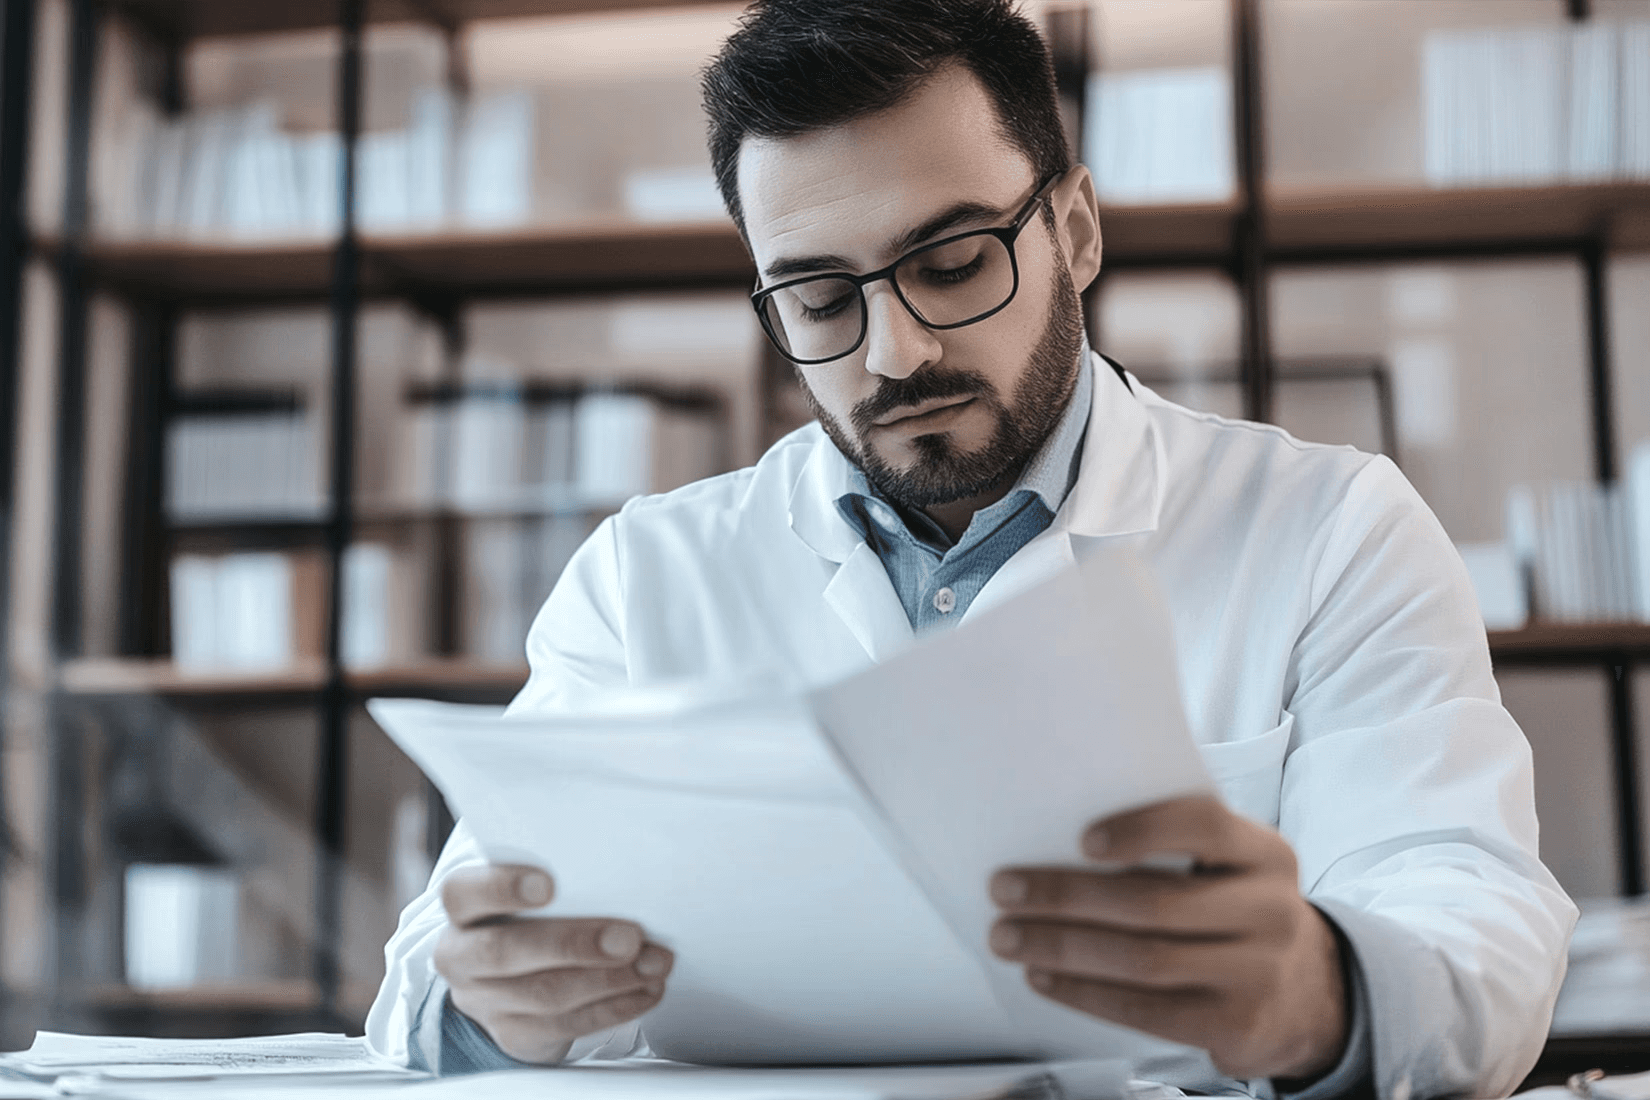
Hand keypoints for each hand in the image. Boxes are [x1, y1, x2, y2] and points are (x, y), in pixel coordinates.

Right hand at [433, 863, 673, 1063]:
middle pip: (505, 952)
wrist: (513, 973)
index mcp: (462, 909)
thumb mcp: (535, 889)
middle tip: (629, 937)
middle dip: (574, 944)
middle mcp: (461, 957)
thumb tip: (621, 871)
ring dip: (609, 979)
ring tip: (654, 962)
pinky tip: (647, 989)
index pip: (463, 893)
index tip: (550, 884)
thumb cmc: (534, 912)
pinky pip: (567, 1026)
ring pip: (544, 995)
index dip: (502, 887)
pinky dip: (615, 1007)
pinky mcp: (515, 1035)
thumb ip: (564, 880)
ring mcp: (485, 1003)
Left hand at [987, 795, 1346, 1080]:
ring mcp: (1257, 972)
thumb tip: (1055, 840)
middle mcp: (1270, 910)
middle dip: (1066, 896)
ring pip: (1142, 960)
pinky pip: (1145, 1010)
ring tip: (1009, 938)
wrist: (1308, 994)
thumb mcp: (1229, 869)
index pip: (1204, 824)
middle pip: (1154, 902)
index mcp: (1263, 853)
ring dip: (1062, 948)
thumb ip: (1175, 849)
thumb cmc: (1237, 912)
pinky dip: (1084, 993)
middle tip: (1006, 890)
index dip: (1142, 829)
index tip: (1082, 840)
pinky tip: (1044, 978)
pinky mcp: (1235, 1024)